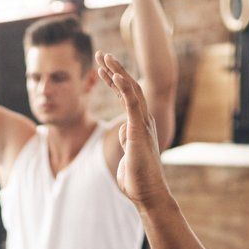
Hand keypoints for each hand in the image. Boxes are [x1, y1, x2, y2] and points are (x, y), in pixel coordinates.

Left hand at [97, 53, 167, 205]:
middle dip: (114, 69)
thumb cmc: (137, 179)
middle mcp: (143, 120)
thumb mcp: (127, 154)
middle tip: (101, 54)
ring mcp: (142, 123)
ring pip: (130, 90)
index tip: (102, 69)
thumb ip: (125, 140)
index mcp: (138, 125)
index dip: (113, 81)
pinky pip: (132, 103)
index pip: (125, 96)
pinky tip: (115, 74)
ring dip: (117, 71)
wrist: (148, 193)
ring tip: (104, 57)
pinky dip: (124, 87)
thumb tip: (122, 132)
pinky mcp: (139, 129)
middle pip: (128, 87)